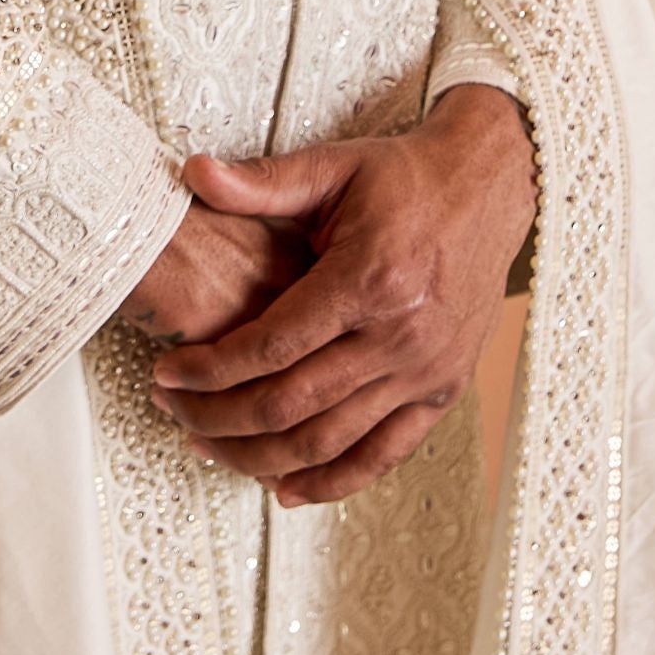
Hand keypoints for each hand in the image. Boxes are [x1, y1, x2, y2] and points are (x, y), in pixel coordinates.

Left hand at [146, 85, 535, 505]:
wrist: (487, 190)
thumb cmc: (407, 178)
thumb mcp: (333, 167)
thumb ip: (261, 181)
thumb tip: (194, 173)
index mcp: (367, 279)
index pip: (271, 346)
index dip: (210, 368)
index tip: (168, 373)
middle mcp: (399, 336)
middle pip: (291, 405)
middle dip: (220, 417)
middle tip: (174, 410)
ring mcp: (424, 372)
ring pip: (328, 442)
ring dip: (260, 456)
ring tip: (209, 445)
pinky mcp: (442, 392)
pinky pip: (382, 456)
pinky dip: (331, 481)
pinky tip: (285, 487)